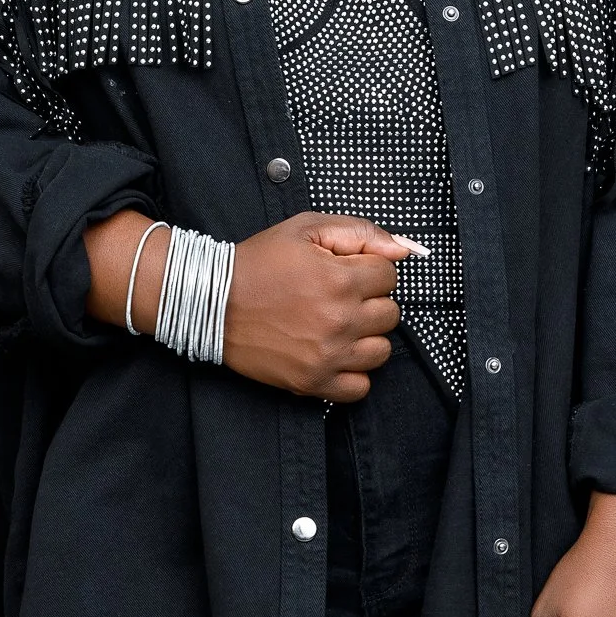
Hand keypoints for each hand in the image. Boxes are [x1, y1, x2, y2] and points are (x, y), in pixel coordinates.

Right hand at [83, 208, 411, 402]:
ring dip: (365, 337)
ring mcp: (327, 355)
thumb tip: (403, 249)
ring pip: (381, 351)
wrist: (212, 301)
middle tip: (338, 297)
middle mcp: (339, 320)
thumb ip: (359, 232)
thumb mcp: (305, 229)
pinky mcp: (312, 382)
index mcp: (340, 279)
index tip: (344, 271)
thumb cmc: (258, 262)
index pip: (389, 276)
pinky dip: (353, 373)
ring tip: (337, 326)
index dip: (367, 269)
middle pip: (389, 314)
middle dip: (368, 301)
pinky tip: (335, 355)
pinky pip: (360, 388)